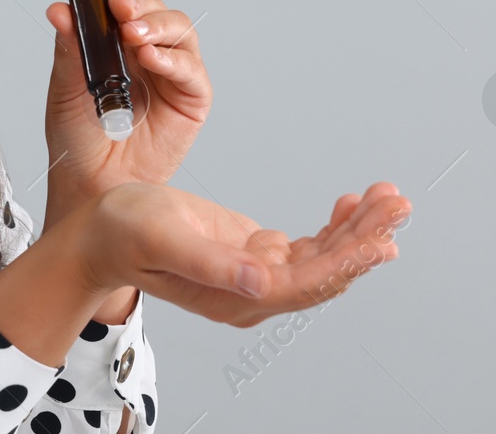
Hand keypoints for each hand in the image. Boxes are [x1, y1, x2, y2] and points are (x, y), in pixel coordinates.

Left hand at [43, 0, 208, 225]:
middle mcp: (148, 53)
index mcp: (117, 43)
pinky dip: (172, 60)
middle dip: (140, 0)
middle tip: (119, 6)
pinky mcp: (190, 101)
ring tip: (131, 33)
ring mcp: (171, 75)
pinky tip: (149, 59)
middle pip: (157, 9)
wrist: (88, 187)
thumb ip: (69, 50)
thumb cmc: (77, 142)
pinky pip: (191, 72)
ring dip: (157, 25)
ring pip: (180, 32)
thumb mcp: (65, 90)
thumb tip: (59, 11)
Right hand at [78, 181, 410, 328]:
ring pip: (322, 257)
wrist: (98, 233)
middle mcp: (253, 293)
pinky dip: (333, 225)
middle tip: (397, 203)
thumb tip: (263, 282)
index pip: (306, 283)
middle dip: (366, 237)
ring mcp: (255, 275)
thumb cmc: (123, 234)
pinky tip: (349, 204)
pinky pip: (306, 245)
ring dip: (357, 229)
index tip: (382, 238)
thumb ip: (213, 265)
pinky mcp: (252, 253)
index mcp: (235, 297)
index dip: (347, 260)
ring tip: (388, 197)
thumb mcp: (164, 238)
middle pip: (325, 271)